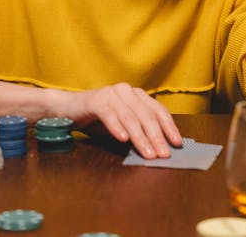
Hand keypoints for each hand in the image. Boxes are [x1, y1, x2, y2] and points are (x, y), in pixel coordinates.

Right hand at [52, 82, 181, 158]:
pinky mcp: (96, 99)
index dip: (169, 126)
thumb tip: (158, 149)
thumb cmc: (98, 120)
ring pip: (130, 116)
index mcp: (136, 95)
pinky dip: (117, 127)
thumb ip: (138, 132)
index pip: (157, 110)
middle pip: (146, 115)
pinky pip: (109, 114)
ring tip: (148, 153)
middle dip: (157, 137)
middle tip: (163, 155)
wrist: (68, 110)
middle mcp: (126, 91)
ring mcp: (111, 93)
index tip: (177, 143)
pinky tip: (123, 139)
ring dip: (140, 137)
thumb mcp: (123, 126)